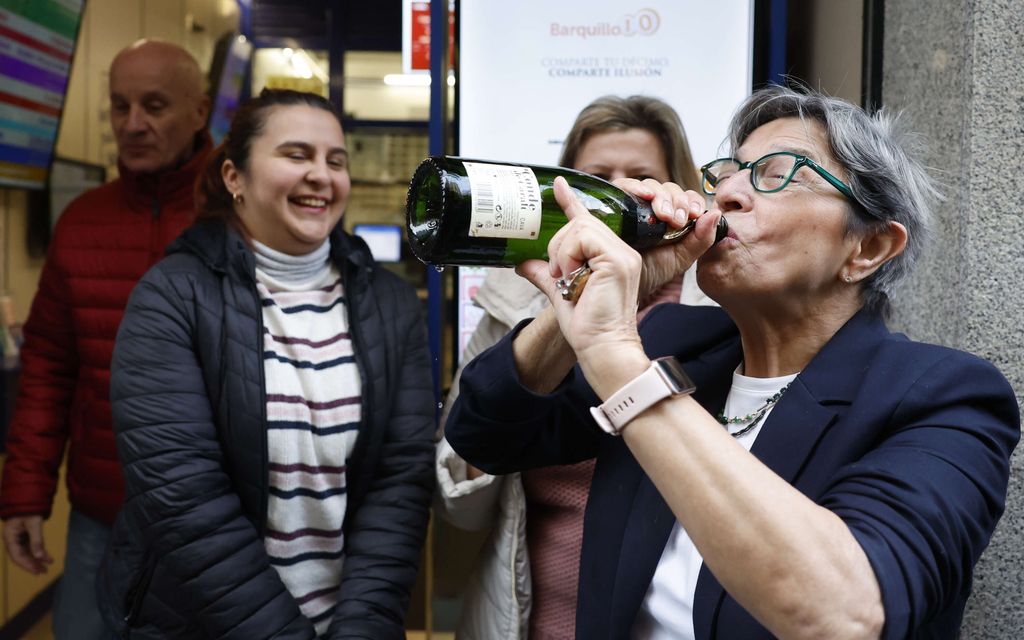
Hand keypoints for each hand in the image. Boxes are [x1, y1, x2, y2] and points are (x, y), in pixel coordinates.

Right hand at [2, 515, 52, 574]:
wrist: (29, 498)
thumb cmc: (29, 510)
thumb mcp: (34, 524)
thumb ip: (37, 540)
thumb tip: (40, 557)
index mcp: (9, 537)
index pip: (17, 556)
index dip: (27, 565)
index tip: (37, 571)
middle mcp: (11, 539)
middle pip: (20, 556)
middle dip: (32, 565)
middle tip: (44, 572)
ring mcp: (17, 538)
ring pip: (26, 553)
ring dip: (36, 560)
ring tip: (46, 568)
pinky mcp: (23, 536)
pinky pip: (30, 548)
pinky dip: (38, 553)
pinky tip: (47, 558)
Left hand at [516, 176, 644, 362]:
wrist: (601, 347)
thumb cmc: (587, 326)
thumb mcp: (559, 294)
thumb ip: (544, 274)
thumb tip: (522, 262)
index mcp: (610, 256)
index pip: (588, 221)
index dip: (571, 202)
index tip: (559, 184)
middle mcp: (620, 251)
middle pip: (579, 223)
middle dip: (558, 246)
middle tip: (560, 275)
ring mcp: (622, 254)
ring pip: (579, 228)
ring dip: (562, 253)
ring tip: (567, 278)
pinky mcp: (617, 260)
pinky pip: (582, 238)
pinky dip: (568, 255)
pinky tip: (571, 275)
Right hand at [612, 177, 724, 300]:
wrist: (621, 285)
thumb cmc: (649, 273)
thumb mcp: (681, 258)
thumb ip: (702, 239)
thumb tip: (715, 213)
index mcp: (670, 217)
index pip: (685, 197)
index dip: (691, 201)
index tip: (695, 214)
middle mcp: (651, 208)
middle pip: (668, 188)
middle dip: (677, 201)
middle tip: (677, 220)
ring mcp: (632, 204)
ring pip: (650, 185)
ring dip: (661, 196)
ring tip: (664, 216)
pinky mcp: (612, 203)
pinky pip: (624, 185)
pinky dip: (636, 186)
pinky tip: (646, 196)